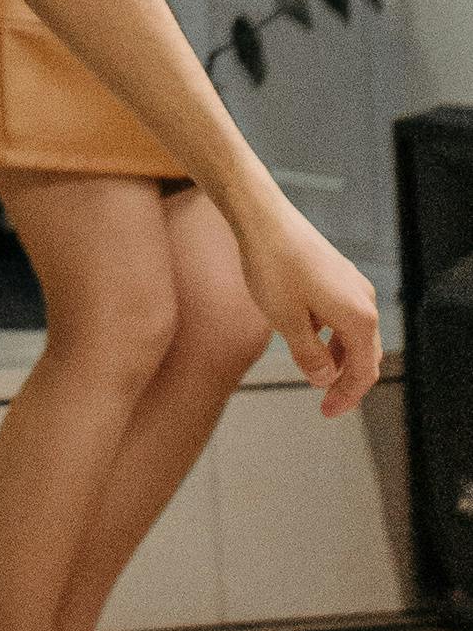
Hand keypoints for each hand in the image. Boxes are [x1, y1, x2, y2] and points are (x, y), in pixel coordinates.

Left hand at [237, 197, 383, 416]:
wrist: (264, 218)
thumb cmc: (273, 267)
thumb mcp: (286, 321)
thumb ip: (309, 356)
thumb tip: (324, 379)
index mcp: (359, 318)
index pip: (363, 372)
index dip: (347, 397)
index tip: (327, 412)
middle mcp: (365, 301)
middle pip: (365, 355)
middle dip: (346, 381)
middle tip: (324, 402)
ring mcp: (354, 285)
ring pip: (355, 335)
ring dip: (339, 357)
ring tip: (313, 370)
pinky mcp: (340, 274)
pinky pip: (344, 315)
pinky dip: (332, 334)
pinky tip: (307, 335)